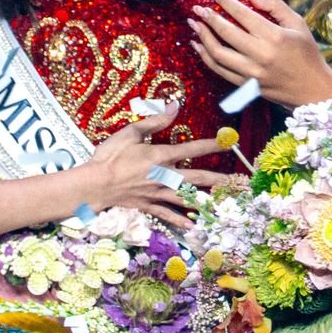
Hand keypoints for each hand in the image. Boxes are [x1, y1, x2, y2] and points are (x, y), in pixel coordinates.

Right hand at [83, 104, 225, 228]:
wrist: (95, 184)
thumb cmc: (110, 156)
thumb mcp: (130, 132)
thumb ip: (154, 120)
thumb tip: (173, 106)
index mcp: (160, 156)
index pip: (192, 149)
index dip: (212, 144)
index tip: (228, 141)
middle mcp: (164, 176)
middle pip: (197, 178)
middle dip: (218, 179)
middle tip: (236, 182)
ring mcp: (157, 193)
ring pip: (187, 198)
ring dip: (206, 201)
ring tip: (223, 205)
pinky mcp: (148, 206)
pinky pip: (167, 215)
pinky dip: (180, 221)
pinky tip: (192, 226)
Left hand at [188, 0, 331, 108]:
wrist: (312, 89)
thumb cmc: (306, 53)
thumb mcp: (297, 24)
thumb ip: (274, 5)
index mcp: (274, 37)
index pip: (243, 15)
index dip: (226, 3)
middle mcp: (260, 55)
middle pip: (226, 33)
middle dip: (209, 18)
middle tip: (197, 8)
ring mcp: (251, 73)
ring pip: (217, 53)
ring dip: (203, 37)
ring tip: (194, 24)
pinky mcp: (246, 85)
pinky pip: (219, 70)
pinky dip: (205, 57)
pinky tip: (198, 45)